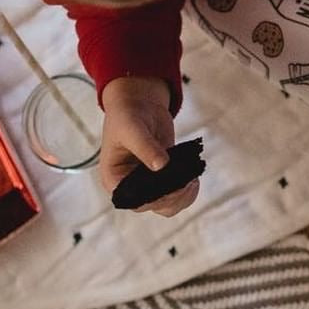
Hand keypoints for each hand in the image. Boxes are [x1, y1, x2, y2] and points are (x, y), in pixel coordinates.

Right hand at [100, 75, 198, 217]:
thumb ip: (145, 147)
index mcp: (114, 179)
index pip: (133, 201)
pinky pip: (177, 192)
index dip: (154, 199)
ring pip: (168, 204)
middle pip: (153, 205)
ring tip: (192, 180)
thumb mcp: (132, 128)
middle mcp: (130, 186)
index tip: (172, 186)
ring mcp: (147, 183)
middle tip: (188, 181)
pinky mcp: (163, 177)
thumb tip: (162, 165)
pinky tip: (194, 177)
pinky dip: (188, 189)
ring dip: (182, 196)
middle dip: (172, 197)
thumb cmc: (128, 115)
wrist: (140, 104)